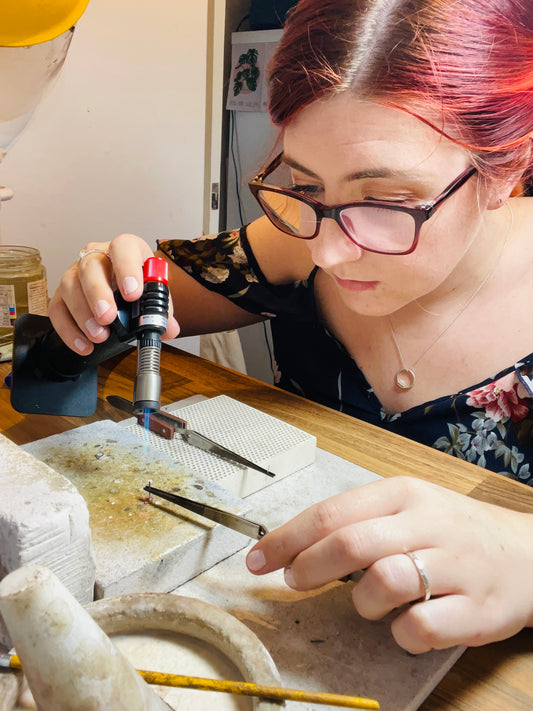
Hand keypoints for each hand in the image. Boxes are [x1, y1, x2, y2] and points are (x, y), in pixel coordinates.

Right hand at [48, 234, 178, 353]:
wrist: (126, 294)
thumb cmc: (139, 288)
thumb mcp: (155, 296)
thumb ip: (163, 311)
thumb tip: (169, 328)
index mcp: (126, 250)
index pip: (123, 247)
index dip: (127, 268)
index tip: (133, 294)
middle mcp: (98, 256)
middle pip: (90, 266)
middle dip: (98, 293)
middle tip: (109, 317)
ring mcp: (76, 273)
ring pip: (69, 285)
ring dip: (83, 313)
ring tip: (99, 335)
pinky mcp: (62, 294)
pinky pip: (57, 309)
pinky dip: (69, 330)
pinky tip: (84, 344)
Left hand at [246, 476, 532, 652]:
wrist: (526, 552)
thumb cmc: (451, 529)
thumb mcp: (407, 507)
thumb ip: (357, 520)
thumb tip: (295, 544)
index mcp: (403, 494)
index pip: (331, 512)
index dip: (287, 538)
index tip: (258, 559)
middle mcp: (428, 524)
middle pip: (351, 544)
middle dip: (308, 566)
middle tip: (294, 581)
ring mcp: (455, 567)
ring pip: (384, 583)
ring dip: (362, 602)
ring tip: (370, 601)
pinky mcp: (476, 610)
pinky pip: (420, 628)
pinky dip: (400, 633)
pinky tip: (405, 623)